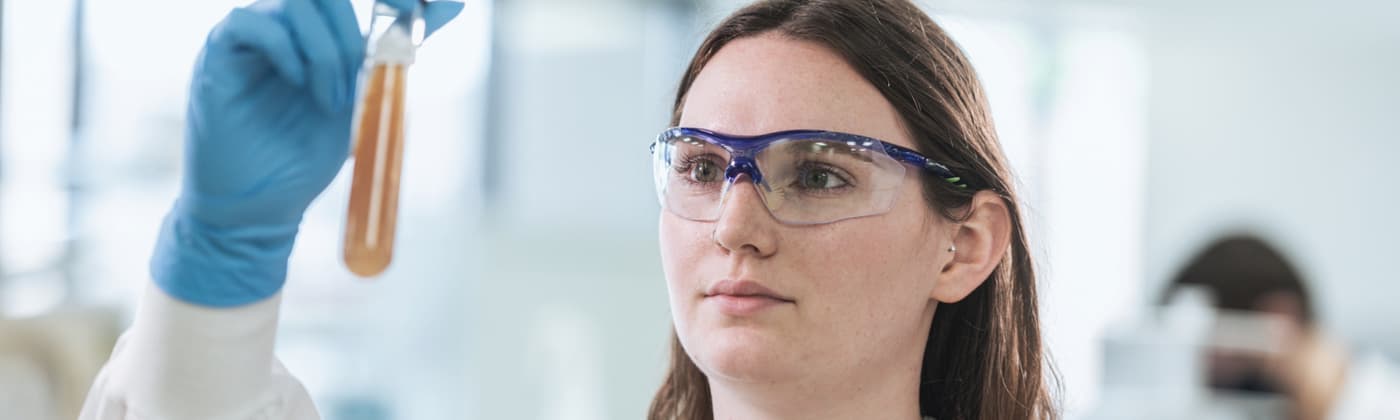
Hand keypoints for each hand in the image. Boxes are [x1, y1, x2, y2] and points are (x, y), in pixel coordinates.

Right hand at [152, 0, 462, 306]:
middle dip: (351, 34)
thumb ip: (400, 49)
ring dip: (325, 52)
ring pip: (293, 3)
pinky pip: (248, 22)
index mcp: (315, 31)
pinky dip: (285, 49)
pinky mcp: (218, 55)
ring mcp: (249, 37)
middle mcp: (281, 26)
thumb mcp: (367, 97)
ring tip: (331, 102)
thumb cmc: (305, 154)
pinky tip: (299, 84)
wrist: (260, 206)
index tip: (414, 9)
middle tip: (361, 80)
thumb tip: (454, 5)